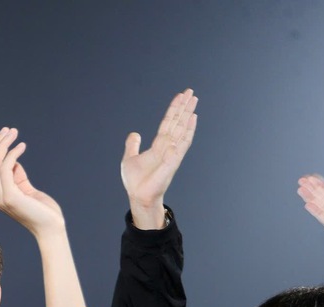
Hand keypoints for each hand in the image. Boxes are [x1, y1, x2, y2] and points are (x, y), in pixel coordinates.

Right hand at [0, 127, 62, 235]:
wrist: (51, 229)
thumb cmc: (42, 210)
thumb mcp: (26, 189)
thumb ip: (16, 176)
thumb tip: (13, 159)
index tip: (3, 136)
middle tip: (9, 130)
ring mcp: (0, 198)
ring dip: (3, 144)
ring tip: (14, 133)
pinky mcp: (10, 197)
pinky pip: (5, 168)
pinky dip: (12, 154)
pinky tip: (22, 146)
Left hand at [121, 89, 197, 227]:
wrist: (138, 195)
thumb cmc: (136, 181)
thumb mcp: (130, 158)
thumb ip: (133, 145)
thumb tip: (135, 134)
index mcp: (158, 145)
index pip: (168, 123)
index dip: (173, 110)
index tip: (180, 97)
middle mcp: (168, 146)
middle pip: (177, 122)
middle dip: (184, 107)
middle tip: (191, 92)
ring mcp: (172, 152)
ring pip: (181, 128)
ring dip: (187, 113)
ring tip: (193, 99)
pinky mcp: (174, 159)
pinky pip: (183, 142)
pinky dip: (188, 129)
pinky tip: (192, 118)